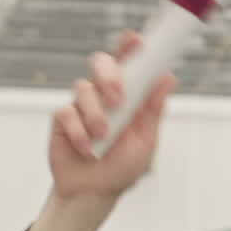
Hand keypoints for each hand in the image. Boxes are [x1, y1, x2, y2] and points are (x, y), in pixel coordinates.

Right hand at [49, 30, 176, 200]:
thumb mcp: (145, 140)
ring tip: (104, 137)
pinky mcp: (63, 119)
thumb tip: (168, 77)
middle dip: (109, 75)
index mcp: (129, 96)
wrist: (95, 192)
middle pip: (101, 63)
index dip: (130, 47)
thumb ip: (153, 109)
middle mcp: (104, 95)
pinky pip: (67, 112)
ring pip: (84, 88)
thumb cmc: (123, 166)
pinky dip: (79, 131)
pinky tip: (87, 148)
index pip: (129, 64)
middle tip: (118, 99)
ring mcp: (82, 105)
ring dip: (96, 115)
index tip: (135, 39)